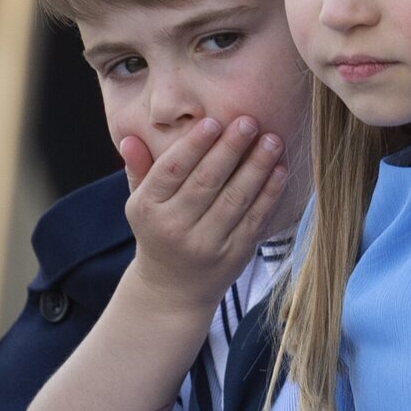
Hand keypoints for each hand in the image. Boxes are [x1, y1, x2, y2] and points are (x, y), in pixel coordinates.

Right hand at [120, 116, 286, 307]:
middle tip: (249, 121)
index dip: (193, 145)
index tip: (213, 121)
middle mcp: (175, 228)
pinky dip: (270, 193)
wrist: (173, 290)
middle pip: (206, 181)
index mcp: (148, 209)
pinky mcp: (234, 255)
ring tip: (272, 139)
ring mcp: (207, 244)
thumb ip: (139, 169)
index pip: (172, 170)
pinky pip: (255, 219)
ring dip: (257, 166)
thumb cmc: (157, 232)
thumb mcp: (140, 204)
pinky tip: (280, 169)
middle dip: (230, 149)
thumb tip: (130, 138)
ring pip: (235, 198)